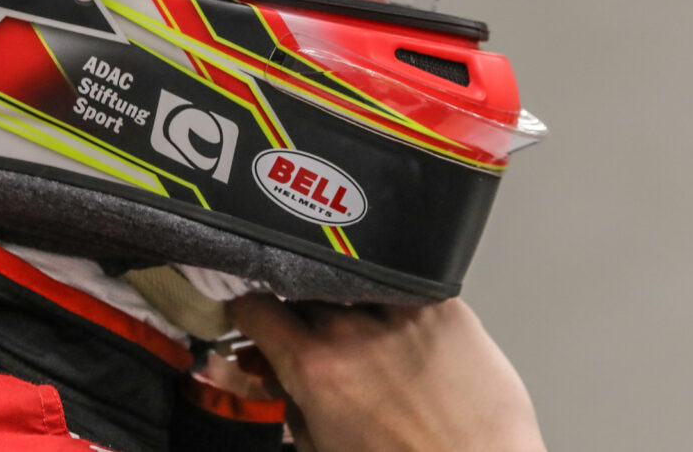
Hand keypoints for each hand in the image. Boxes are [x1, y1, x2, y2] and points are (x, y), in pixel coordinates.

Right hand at [227, 295, 546, 451]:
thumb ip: (296, 410)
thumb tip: (280, 382)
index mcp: (316, 369)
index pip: (257, 308)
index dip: (247, 311)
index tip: (251, 315)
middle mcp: (354, 330)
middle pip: (305, 293)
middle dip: (299, 310)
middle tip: (309, 332)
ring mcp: (402, 312)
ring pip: (352, 281)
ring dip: (346, 298)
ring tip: (362, 329)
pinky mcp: (445, 306)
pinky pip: (402, 283)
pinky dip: (390, 293)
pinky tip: (396, 317)